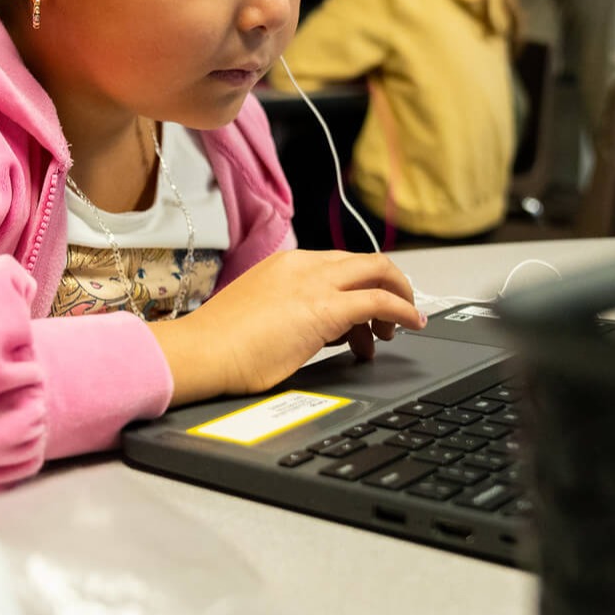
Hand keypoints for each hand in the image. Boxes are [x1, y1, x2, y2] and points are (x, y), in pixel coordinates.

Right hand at [148, 250, 425, 406]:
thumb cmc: (222, 345)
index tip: (366, 312)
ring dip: (397, 298)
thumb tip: (325, 330)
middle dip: (390, 285)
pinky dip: (402, 309)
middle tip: (396, 315)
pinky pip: (379, 300)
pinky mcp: (325, 309)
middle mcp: (303, 265)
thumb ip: (296, 312)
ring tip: (396, 329)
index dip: (361, 285)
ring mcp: (314, 284)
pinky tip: (412, 324)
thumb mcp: (264, 315)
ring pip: (378, 272)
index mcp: (285, 264)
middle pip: (366, 261)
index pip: (339, 264)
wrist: (203, 353)